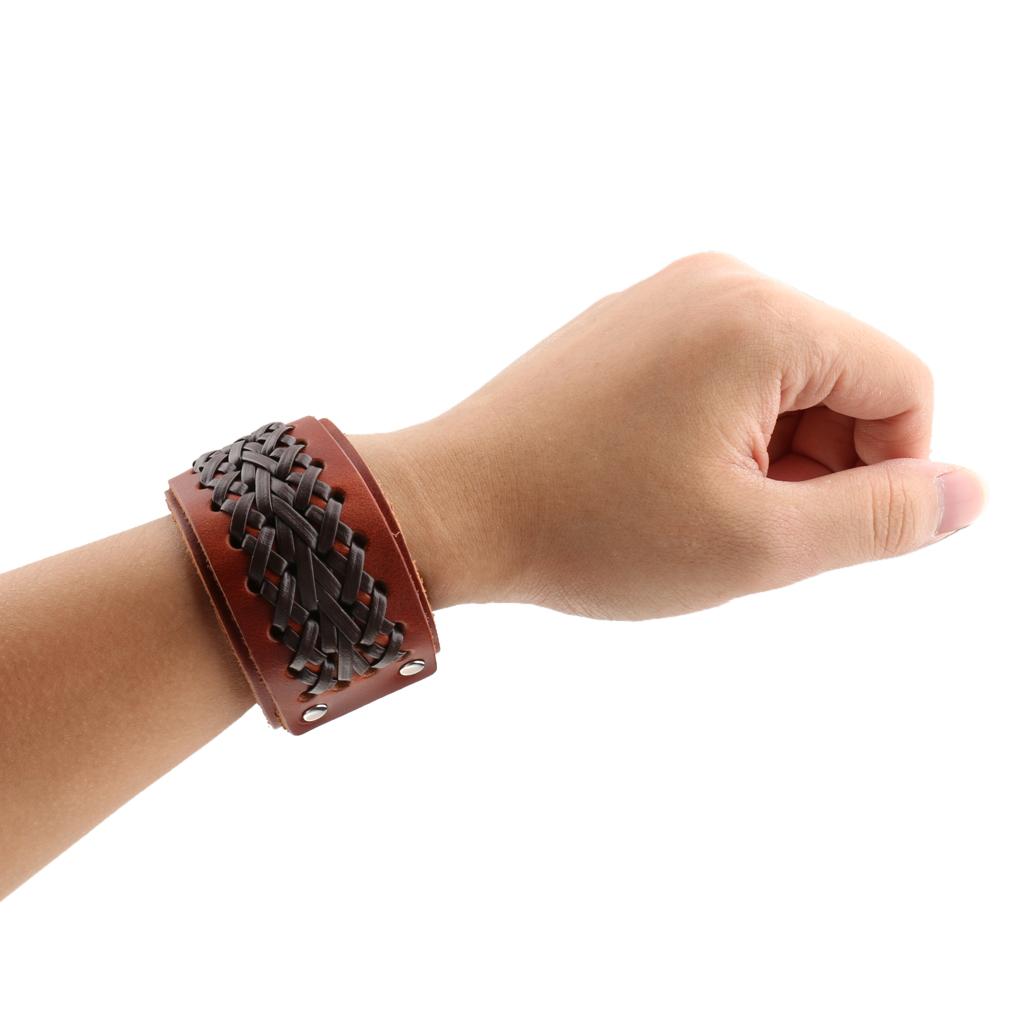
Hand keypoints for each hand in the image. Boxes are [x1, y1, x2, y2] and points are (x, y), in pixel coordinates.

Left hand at [350, 253, 985, 618]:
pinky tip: (663, 481)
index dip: (887, 476)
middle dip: (819, 467)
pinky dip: (724, 436)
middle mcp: (719, 282)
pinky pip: (723, 376)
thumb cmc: (589, 527)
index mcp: (760, 317)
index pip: (902, 386)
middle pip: (843, 379)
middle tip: (742, 529)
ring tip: (696, 509)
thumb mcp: (756, 543)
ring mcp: (668, 297)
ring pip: (784, 382)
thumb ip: (880, 518)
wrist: (454, 506)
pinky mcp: (634, 324)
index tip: (813, 534)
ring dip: (771, 458)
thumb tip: (965, 492)